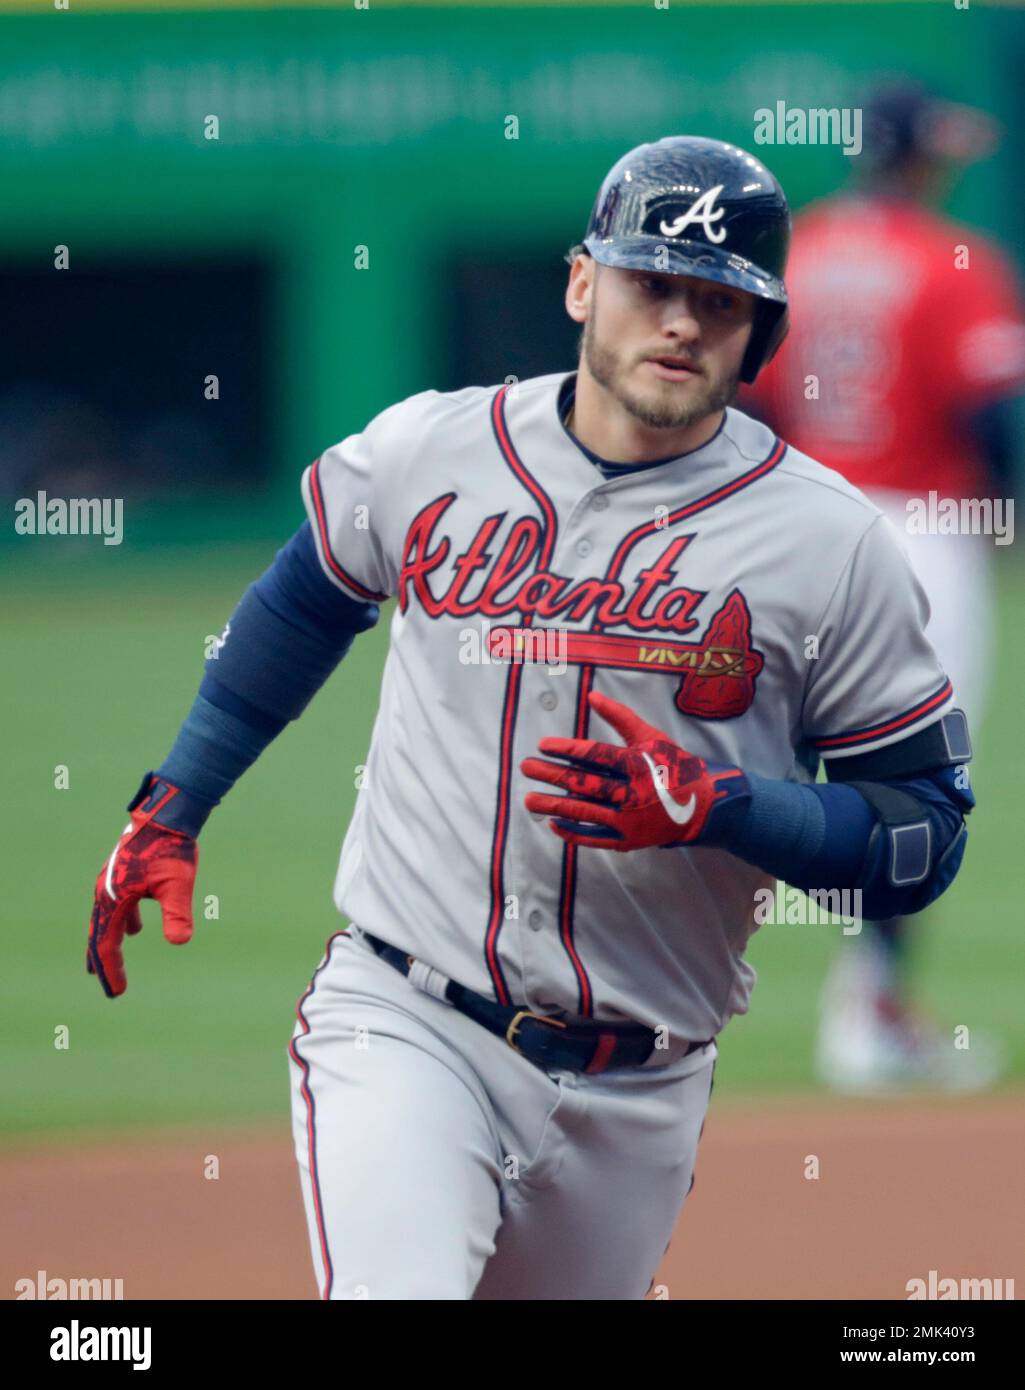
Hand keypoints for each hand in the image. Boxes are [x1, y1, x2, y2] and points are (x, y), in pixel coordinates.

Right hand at [87, 776, 197, 997]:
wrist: (166, 816)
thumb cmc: (171, 848)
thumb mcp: (177, 883)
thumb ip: (177, 913)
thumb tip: (180, 942)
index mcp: (113, 899)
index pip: (107, 943)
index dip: (111, 970)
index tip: (117, 993)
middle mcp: (106, 892)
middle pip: (100, 935)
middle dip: (104, 962)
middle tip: (109, 987)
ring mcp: (112, 882)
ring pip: (107, 920)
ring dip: (108, 942)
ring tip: (107, 961)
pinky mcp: (123, 875)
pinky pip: (118, 907)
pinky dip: (122, 923)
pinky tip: (134, 930)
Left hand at [521, 690, 749, 850]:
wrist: (701, 808)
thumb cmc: (673, 766)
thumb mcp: (651, 737)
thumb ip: (620, 717)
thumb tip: (591, 695)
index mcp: (639, 764)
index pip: (596, 755)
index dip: (568, 749)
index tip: (543, 745)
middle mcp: (633, 793)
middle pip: (585, 783)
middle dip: (552, 775)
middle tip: (525, 767)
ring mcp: (630, 821)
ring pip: (585, 812)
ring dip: (554, 806)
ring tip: (529, 800)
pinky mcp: (629, 841)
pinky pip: (595, 838)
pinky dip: (573, 833)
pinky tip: (553, 824)